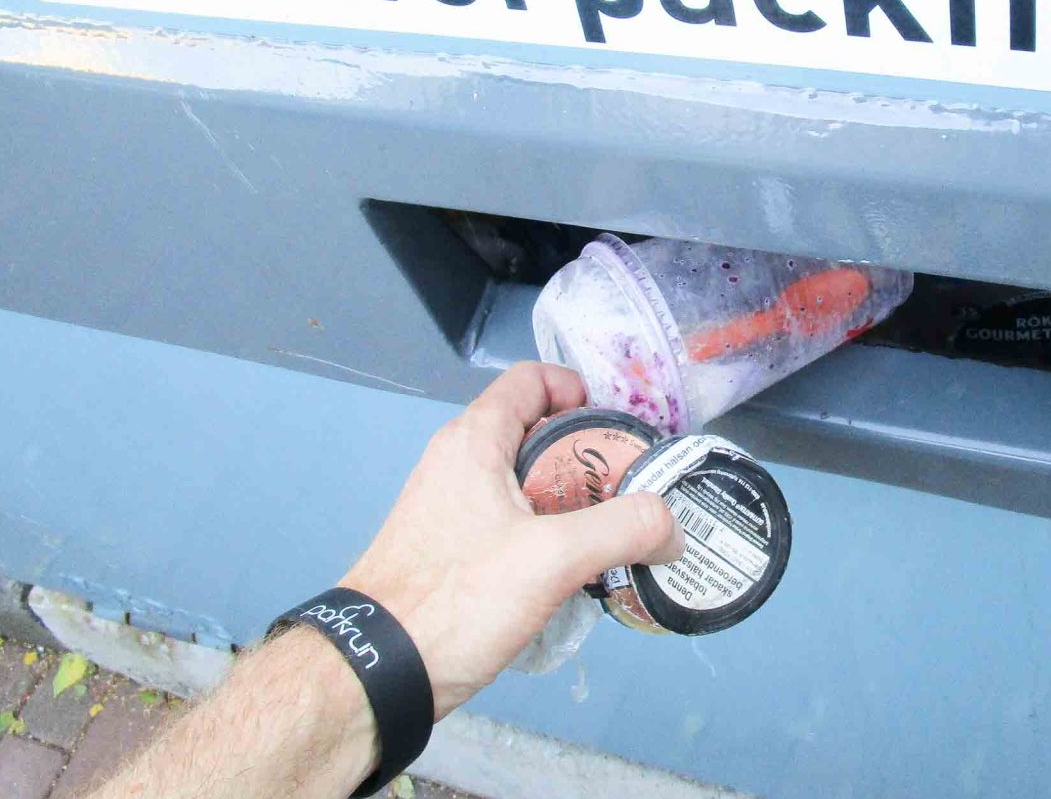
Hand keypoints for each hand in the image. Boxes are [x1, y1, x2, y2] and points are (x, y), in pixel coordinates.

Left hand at [340, 362, 684, 717]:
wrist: (378, 670)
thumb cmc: (457, 597)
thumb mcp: (553, 558)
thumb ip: (624, 530)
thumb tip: (673, 528)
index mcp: (474, 441)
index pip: (532, 380)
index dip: (581, 391)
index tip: (619, 431)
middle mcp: (457, 463)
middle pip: (536, 433)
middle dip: (589, 458)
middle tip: (631, 493)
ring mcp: (448, 507)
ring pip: (524, 484)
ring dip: (570, 504)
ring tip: (610, 539)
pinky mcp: (448, 549)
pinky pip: (508, 523)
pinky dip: (544, 536)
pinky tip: (569, 576)